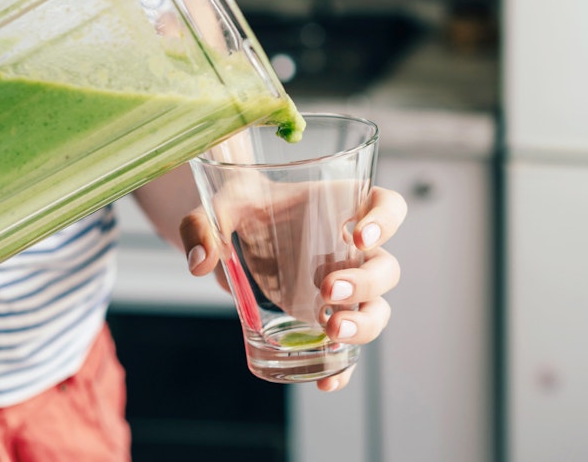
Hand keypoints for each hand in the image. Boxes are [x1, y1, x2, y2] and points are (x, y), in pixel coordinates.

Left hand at [180, 184, 404, 392]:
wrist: (235, 237)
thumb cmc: (241, 211)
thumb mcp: (218, 208)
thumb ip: (202, 225)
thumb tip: (200, 261)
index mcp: (341, 209)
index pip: (387, 206)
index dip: (385, 219)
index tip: (360, 236)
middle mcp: (353, 252)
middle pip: (385, 267)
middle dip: (365, 283)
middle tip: (327, 289)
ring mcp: (345, 289)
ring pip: (377, 310)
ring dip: (364, 325)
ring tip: (332, 331)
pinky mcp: (327, 321)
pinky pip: (348, 350)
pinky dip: (343, 370)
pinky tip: (325, 381)